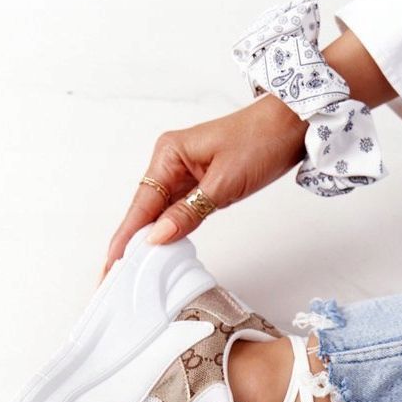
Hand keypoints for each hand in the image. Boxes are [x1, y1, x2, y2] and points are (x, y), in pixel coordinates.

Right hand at [104, 94, 306, 276]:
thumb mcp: (224, 183)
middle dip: (130, 243)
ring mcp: (183, 171)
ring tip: (129, 270)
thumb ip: (189, 212)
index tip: (112, 264)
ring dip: (147, 238)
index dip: (126, 237)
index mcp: (168, 155)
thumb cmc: (261, 142)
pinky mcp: (199, 181)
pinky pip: (176, 209)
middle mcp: (169, 162)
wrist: (290, 125)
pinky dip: (169, 229)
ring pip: (159, 211)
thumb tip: (157, 236)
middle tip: (113, 276)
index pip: (141, 204)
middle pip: (143, 209)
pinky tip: (159, 249)